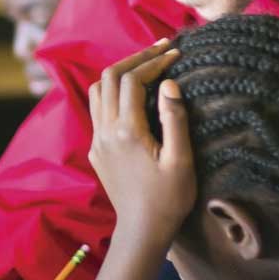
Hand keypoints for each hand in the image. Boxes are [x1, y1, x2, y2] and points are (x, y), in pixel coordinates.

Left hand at [88, 40, 194, 249]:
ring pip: (98, 90)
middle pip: (110, 77)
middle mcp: (105, 131)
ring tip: (146, 66)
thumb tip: (169, 84)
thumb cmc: (169, 199)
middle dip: (135, 58)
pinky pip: (98, 109)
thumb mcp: (181, 160)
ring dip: (120, 73)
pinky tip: (133, 95)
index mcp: (127, 131)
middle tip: (162, 49)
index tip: (177, 53)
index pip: (134, 79)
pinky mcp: (97, 151)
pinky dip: (113, 92)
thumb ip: (175, 119)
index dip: (155, 61)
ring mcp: (97, 141)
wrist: (143, 230)